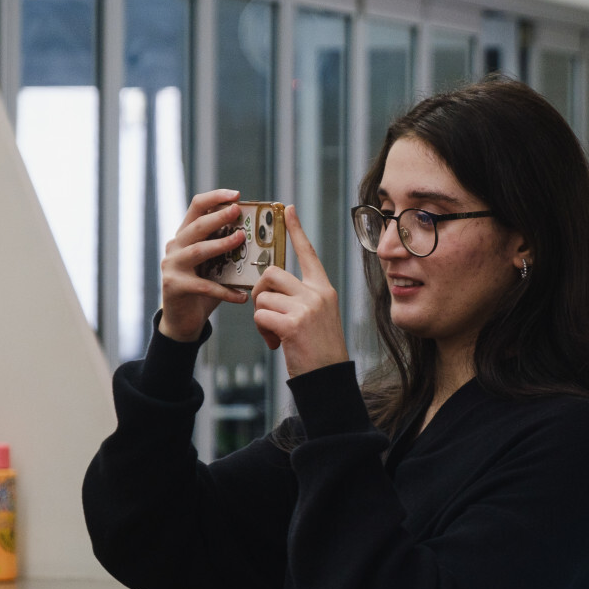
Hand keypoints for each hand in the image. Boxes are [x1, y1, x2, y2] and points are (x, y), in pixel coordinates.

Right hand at [159, 189, 250, 341]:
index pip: (196, 207)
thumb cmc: (203, 287)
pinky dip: (225, 291)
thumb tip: (260, 236)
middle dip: (219, 216)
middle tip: (237, 211)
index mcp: (185, 235)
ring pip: (198, 250)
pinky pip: (204, 286)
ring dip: (221, 244)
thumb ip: (227, 248)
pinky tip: (242, 296)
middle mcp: (175, 246)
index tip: (236, 195)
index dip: (215, 198)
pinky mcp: (175, 286)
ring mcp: (172, 266)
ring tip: (241, 241)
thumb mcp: (215, 263)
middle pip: (197, 226)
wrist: (182, 319)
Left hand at [251, 205, 349, 377]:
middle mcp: (318, 293)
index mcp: (324, 289)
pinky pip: (260, 316)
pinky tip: (277, 344)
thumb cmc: (319, 350)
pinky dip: (262, 332)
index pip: (308, 253)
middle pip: (271, 274)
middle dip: (260, 293)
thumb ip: (300, 299)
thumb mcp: (317, 317)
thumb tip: (269, 289)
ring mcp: (307, 308)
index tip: (287, 209)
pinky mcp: (293, 324)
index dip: (296, 230)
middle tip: (267, 315)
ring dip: (261, 317)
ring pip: (262, 297)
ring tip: (276, 335)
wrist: (328, 379)